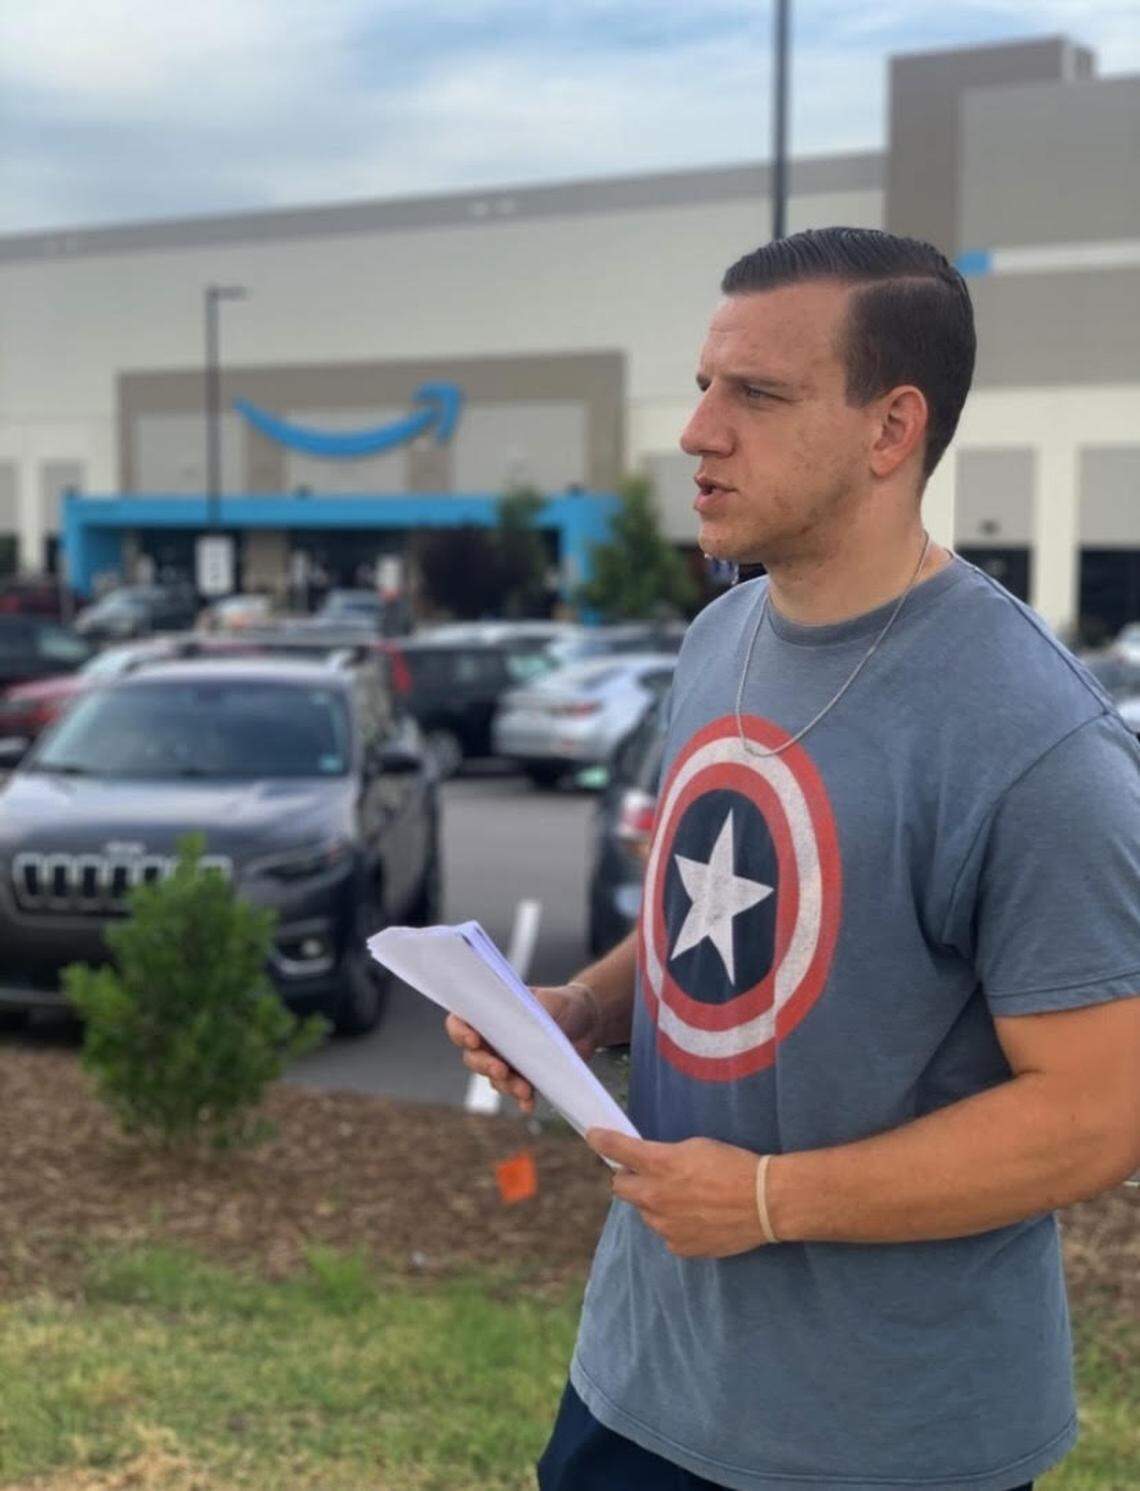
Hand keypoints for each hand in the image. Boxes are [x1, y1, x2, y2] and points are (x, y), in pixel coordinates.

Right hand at [445, 984, 598, 1114]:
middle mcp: (492, 1039)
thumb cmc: (562, 1003)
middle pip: (473, 1057)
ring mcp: (506, 1060)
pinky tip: (528, 1105)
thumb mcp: (549, 1000)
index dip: (460, 1032)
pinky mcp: (524, 1077)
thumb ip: (532, 1009)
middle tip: (501, 1070)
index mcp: (489, 1013)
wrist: (587, 1022)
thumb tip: (518, 1024)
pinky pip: (515, 1092)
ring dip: (506, 1086)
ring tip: (525, 1090)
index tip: (474, 1040)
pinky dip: (521, 1100)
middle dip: (485, 1065)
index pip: (460, 1022)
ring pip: (493, 1078)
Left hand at [586, 1128, 765, 1257]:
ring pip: (644, 1212)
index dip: (601, 1140)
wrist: (763, 1202)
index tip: (593, 1135)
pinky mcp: (679, 1246)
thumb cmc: (733, 1165)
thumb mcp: (696, 1146)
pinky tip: (697, 1217)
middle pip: (620, 1187)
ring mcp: (665, 1226)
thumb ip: (664, 1154)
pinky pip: (666, 1233)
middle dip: (629, 1178)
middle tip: (647, 1173)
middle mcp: (655, 1196)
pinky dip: (674, 1224)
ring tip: (685, 1198)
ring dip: (654, 1203)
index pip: (617, 1149)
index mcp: (659, 1164)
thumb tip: (649, 1161)